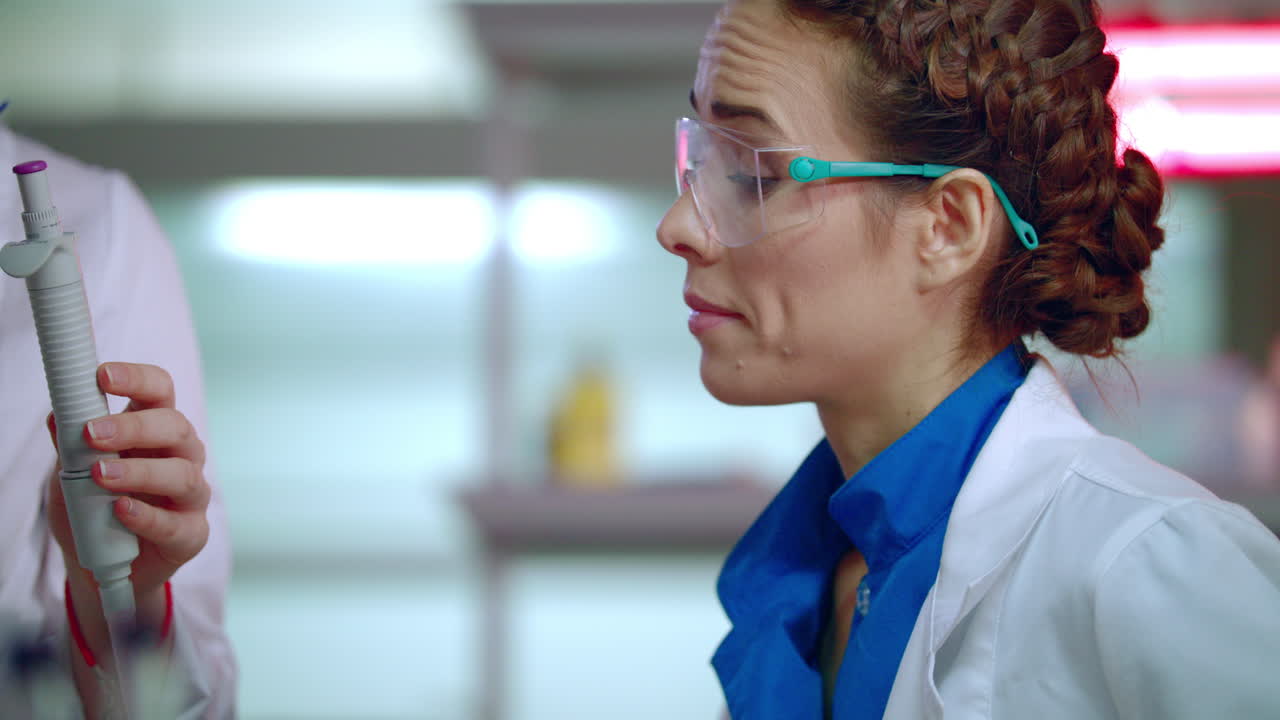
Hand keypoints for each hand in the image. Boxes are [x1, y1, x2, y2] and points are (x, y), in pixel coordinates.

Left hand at [46, 362, 210, 619]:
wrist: (102, 567)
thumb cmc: (95, 511)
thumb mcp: (71, 474)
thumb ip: (71, 446)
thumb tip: (58, 413)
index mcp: (154, 431)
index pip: (159, 391)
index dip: (137, 379)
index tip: (103, 376)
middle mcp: (180, 456)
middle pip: (176, 427)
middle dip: (135, 427)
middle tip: (93, 433)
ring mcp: (190, 495)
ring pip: (182, 474)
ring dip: (140, 472)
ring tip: (102, 476)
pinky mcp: (191, 534)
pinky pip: (176, 523)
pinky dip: (147, 516)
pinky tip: (121, 511)